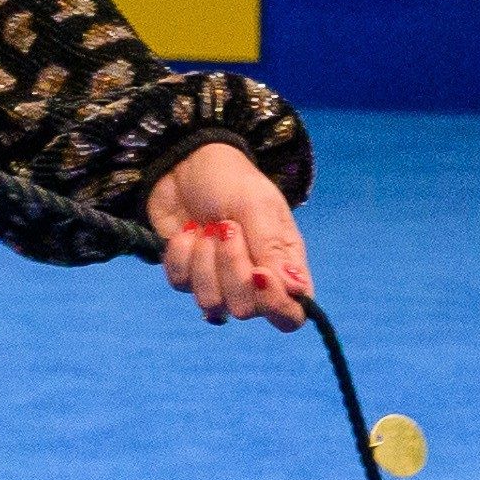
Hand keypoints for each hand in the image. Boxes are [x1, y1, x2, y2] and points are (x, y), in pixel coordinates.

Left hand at [148, 141, 310, 329]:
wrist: (185, 163)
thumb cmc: (232, 180)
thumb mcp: (257, 206)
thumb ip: (273, 249)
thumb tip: (298, 292)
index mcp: (284, 265)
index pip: (290, 316)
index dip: (275, 306)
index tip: (259, 274)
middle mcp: (254, 281)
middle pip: (246, 310)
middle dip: (231, 269)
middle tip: (227, 229)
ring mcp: (218, 281)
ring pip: (210, 302)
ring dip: (204, 260)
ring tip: (207, 228)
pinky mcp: (187, 276)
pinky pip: (181, 285)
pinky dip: (180, 255)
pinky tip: (187, 232)